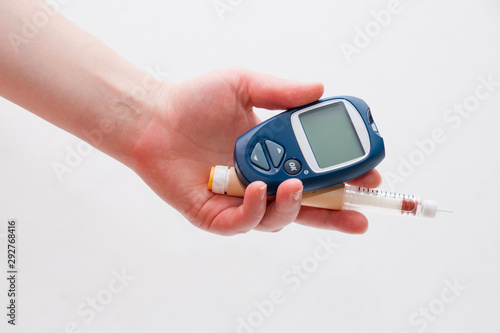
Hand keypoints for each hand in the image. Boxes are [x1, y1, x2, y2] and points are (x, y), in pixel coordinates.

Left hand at [128, 68, 381, 235]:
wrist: (151, 116)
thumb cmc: (194, 101)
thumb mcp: (244, 85)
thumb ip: (281, 91)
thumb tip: (321, 89)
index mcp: (273, 154)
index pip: (316, 172)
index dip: (343, 178)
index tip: (368, 175)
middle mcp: (260, 180)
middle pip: (306, 205)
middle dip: (337, 212)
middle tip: (362, 214)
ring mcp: (238, 200)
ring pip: (278, 217)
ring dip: (294, 206)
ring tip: (297, 185)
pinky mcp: (214, 214)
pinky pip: (242, 222)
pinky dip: (255, 209)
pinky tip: (259, 189)